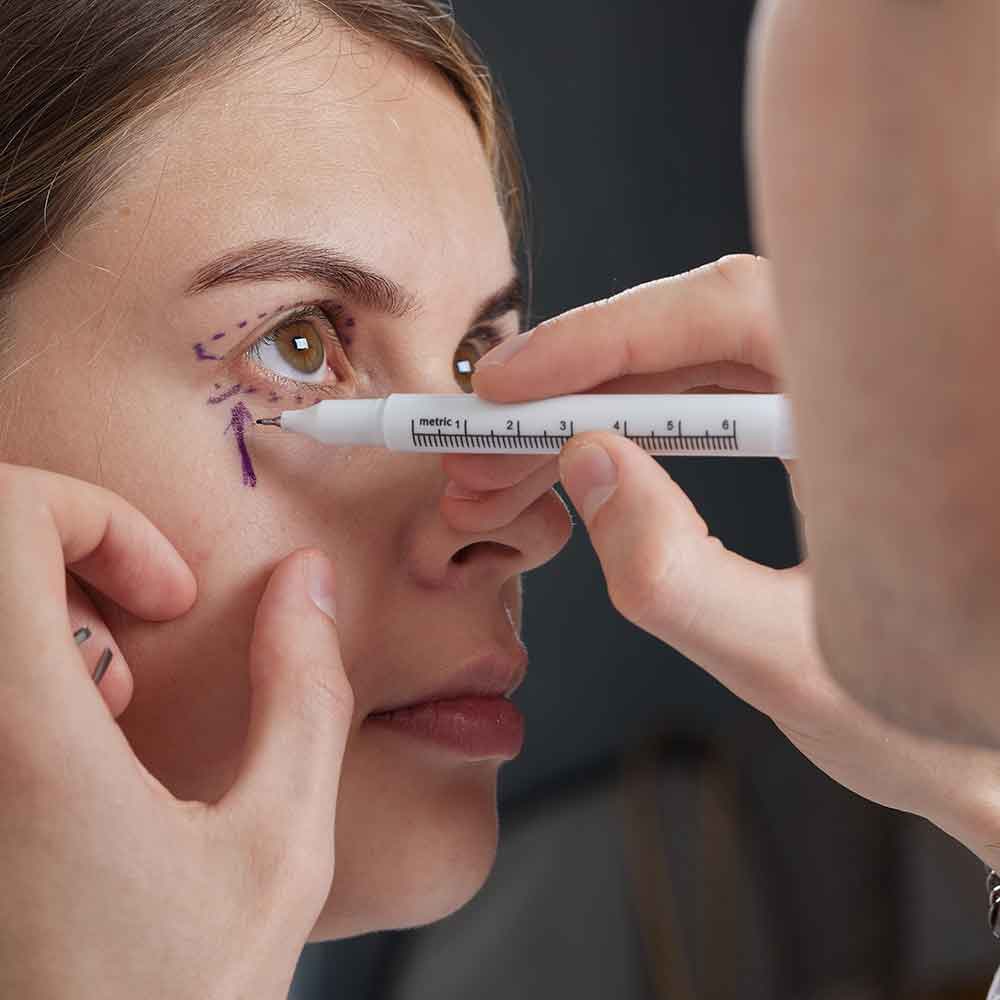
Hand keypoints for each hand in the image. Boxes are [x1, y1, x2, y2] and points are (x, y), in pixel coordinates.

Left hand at [0, 463, 352, 999]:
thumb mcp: (279, 844)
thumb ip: (303, 694)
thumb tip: (305, 584)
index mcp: (22, 738)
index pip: (5, 517)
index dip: (96, 515)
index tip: (167, 591)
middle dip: (75, 562)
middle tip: (137, 649)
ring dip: (45, 626)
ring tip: (110, 717)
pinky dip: (25, 678)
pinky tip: (72, 762)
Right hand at [442, 256, 999, 867]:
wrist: (989, 750)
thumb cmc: (926, 720)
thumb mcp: (792, 666)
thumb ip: (676, 576)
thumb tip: (585, 462)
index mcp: (891, 411)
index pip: (728, 313)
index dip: (602, 337)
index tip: (507, 384)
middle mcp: (869, 381)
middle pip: (692, 337)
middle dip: (569, 394)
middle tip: (479, 457)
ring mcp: (840, 400)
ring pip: (687, 370)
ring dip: (583, 418)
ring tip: (501, 482)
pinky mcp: (813, 427)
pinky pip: (706, 402)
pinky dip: (627, 435)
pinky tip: (572, 474)